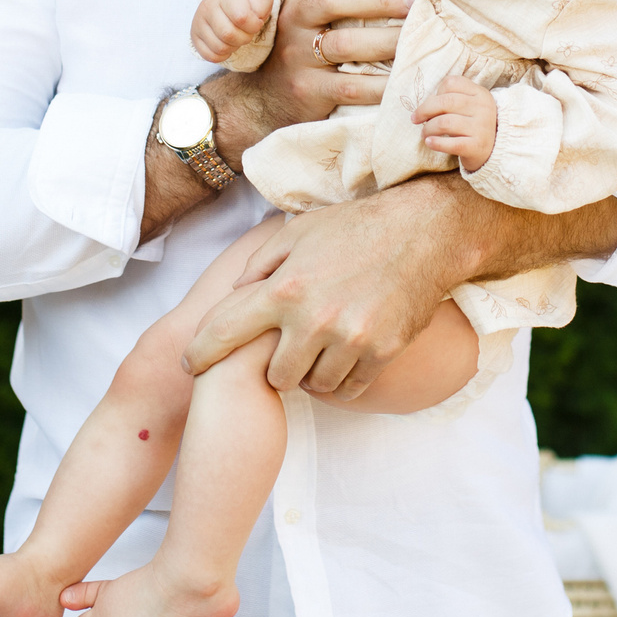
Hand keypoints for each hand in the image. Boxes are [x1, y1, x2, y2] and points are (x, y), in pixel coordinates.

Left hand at [178, 178, 616, 399]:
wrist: (426, 232)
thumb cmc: (356, 227)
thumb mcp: (297, 231)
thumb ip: (260, 266)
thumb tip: (234, 297)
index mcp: (284, 288)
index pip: (223, 333)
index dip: (200, 354)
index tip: (191, 364)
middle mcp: (313, 320)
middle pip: (274, 376)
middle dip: (275, 365)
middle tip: (286, 347)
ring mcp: (350, 341)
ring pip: (313, 386)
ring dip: (311, 373)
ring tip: (319, 347)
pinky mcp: (381, 353)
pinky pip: (349, 388)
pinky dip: (342, 377)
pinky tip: (345, 354)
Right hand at [190, 0, 274, 63]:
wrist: (224, 0)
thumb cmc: (245, 0)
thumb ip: (262, 1)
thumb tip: (255, 17)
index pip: (242, 17)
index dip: (254, 25)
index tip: (256, 21)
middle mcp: (207, 7)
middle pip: (229, 34)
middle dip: (245, 37)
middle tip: (247, 31)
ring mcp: (198, 23)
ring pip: (220, 47)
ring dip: (235, 46)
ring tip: (237, 35)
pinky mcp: (195, 37)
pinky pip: (211, 56)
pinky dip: (223, 55)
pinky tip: (227, 43)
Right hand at [210, 0, 413, 160]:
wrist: (267, 97)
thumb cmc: (304, 43)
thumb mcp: (308, 9)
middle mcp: (295, 19)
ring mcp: (299, 56)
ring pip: (345, 44)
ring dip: (387, 40)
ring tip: (421, 36)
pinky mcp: (310, 90)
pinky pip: (351, 86)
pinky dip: (382, 83)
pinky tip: (406, 77)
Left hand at [414, 75, 496, 168]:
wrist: (494, 150)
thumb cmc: (473, 125)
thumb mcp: (470, 106)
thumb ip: (452, 98)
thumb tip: (424, 106)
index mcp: (480, 93)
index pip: (451, 83)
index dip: (435, 92)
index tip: (429, 105)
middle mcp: (483, 108)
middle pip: (446, 101)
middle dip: (425, 110)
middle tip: (416, 119)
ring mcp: (482, 128)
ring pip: (445, 122)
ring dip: (428, 128)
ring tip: (424, 134)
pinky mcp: (477, 147)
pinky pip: (452, 143)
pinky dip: (436, 143)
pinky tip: (429, 142)